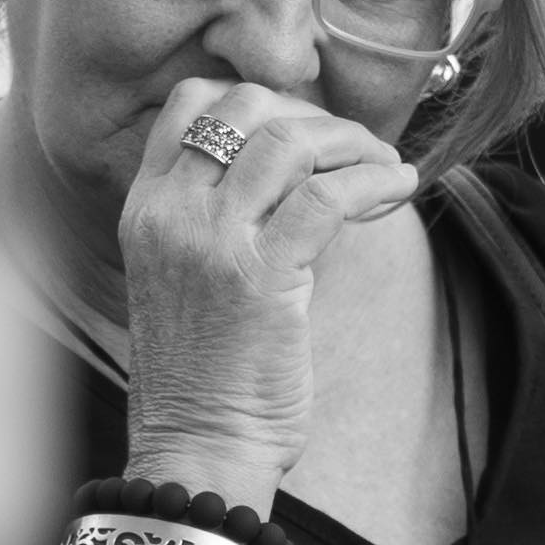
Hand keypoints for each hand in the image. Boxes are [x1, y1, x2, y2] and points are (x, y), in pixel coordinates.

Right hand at [115, 80, 424, 506]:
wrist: (199, 446)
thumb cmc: (204, 374)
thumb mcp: (187, 277)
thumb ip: (221, 218)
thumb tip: (301, 170)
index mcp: (144, 209)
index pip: (190, 103)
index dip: (259, 98)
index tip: (305, 128)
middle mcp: (170, 213)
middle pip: (245, 105)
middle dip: (312, 113)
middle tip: (352, 146)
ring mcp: (212, 240)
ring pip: (290, 140)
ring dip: (352, 142)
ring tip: (383, 164)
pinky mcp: (263, 274)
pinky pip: (329, 196)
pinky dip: (375, 180)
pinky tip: (399, 186)